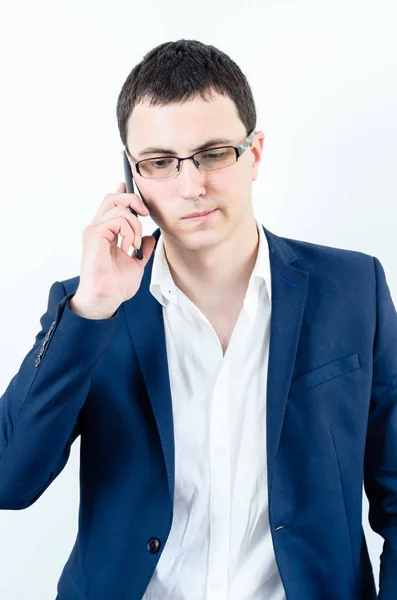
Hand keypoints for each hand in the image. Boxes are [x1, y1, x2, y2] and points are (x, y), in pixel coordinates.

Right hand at [71, 182, 155, 318]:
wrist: (106, 299)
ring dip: (135, 225)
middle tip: (146, 214)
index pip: (112, 204)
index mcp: (106, 232)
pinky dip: (129, 231)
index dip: (123, 193)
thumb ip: (142, 249)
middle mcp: (98, 228)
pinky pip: (117, 219)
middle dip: (133, 200)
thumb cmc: (115, 285)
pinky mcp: (94, 234)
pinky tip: (128, 247)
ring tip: (134, 245)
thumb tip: (150, 238)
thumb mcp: (136, 264)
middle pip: (113, 198)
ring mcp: (94, 230)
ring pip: (119, 207)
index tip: (129, 186)